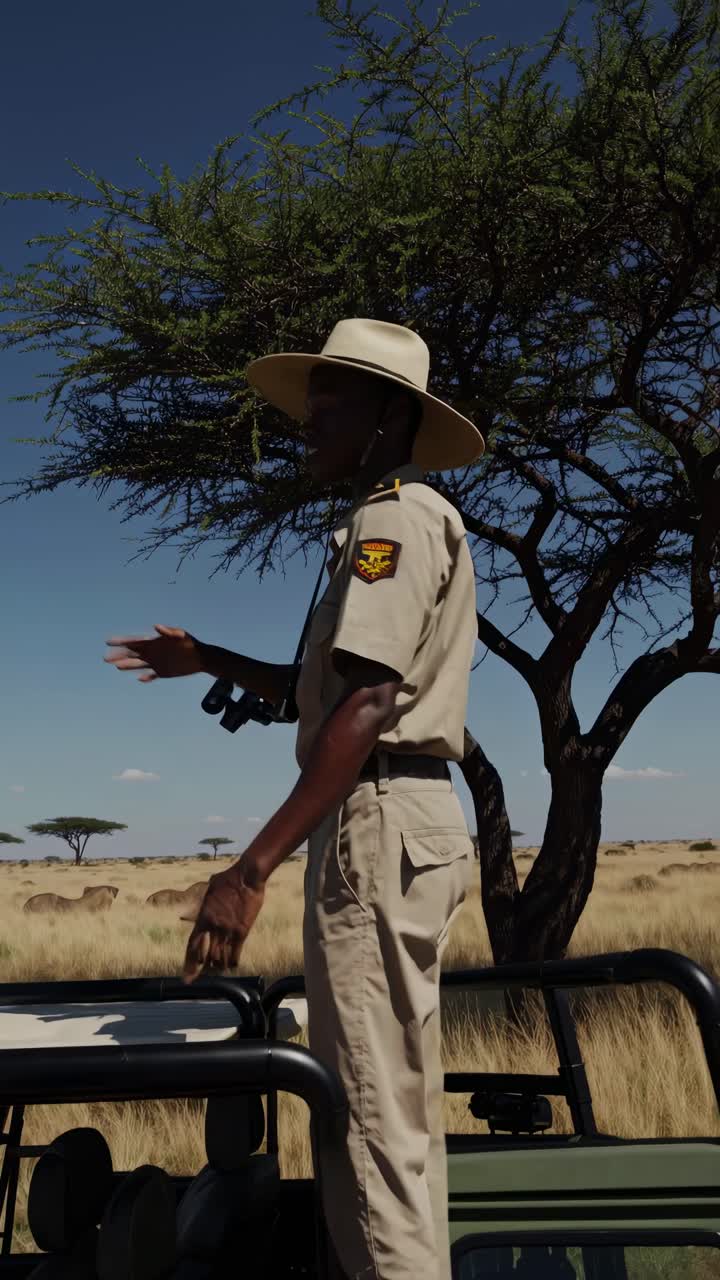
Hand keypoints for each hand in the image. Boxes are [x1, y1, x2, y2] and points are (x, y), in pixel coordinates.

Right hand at [104, 624, 203, 682]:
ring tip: (116, 666)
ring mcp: (157, 662)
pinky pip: (151, 675)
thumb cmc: (191, 644)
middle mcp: (153, 652)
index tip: (109, 641)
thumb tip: (156, 626)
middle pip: (132, 654)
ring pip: (138, 665)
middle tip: (105, 658)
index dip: (121, 641)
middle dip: (119, 655)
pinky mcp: (163, 672)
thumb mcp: (181, 635)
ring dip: (127, 665)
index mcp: (154, 642)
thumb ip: (168, 631)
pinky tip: (140, 679)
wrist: (202, 657)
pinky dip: (146, 678)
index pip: (134, 641)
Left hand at [181, 864, 265, 982]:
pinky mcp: (242, 931)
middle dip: (201, 969)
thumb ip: (207, 898)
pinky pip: (235, 952)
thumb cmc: (229, 878)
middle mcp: (214, 926)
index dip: (188, 962)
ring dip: (217, 966)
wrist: (247, 876)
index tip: (186, 975)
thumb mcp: (211, 888)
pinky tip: (231, 966)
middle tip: (197, 978)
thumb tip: (207, 893)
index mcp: (204, 916)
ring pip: (219, 957)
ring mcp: (228, 930)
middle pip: (205, 955)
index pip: (192, 944)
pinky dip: (232, 961)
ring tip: (216, 971)